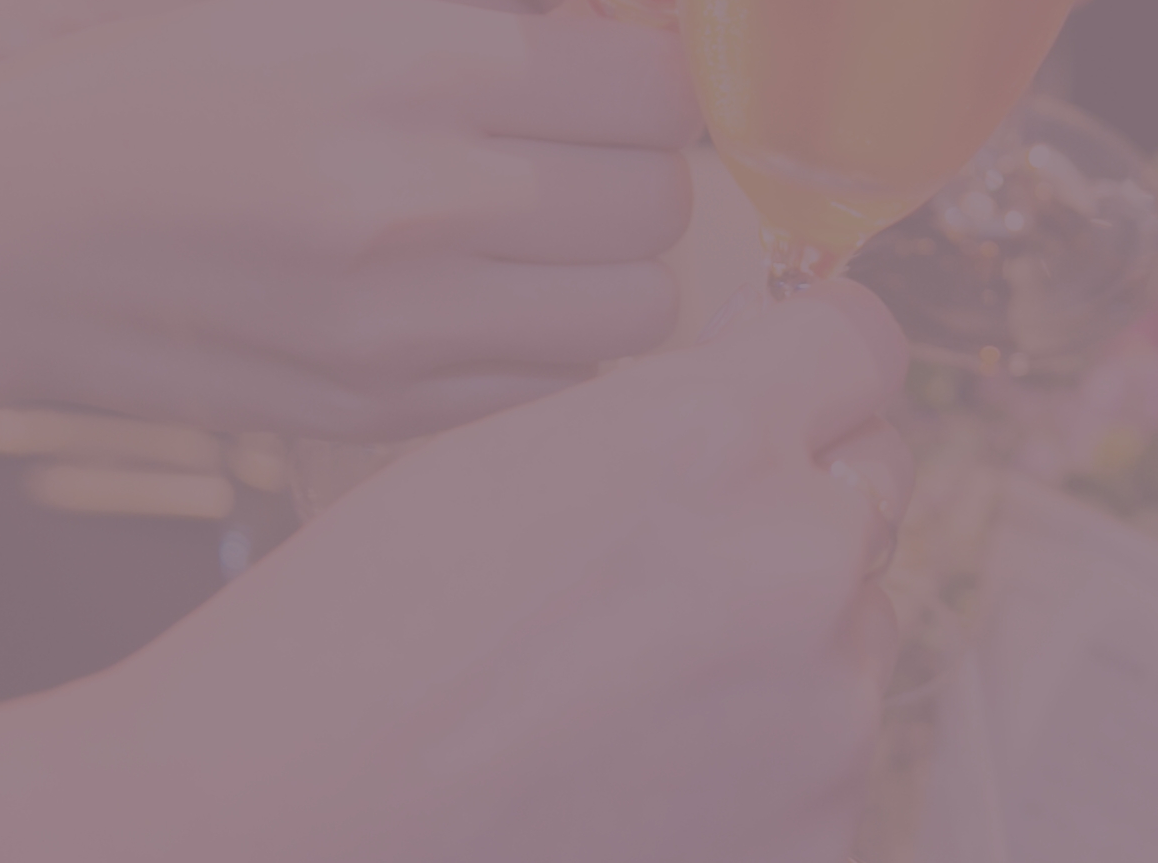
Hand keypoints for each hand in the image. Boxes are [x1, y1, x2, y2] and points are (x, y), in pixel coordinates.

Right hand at [0, 0, 700, 438]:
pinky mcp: (376, 410)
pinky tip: (488, 288)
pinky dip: (554, 337)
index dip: (659, 62)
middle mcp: (404, 202)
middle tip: (595, 138)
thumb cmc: (153, 92)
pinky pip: (554, 380)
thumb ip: (485, 28)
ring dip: (617, 262)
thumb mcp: (311, 8)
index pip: (649, 77)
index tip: (629, 56)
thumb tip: (646, 48)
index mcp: (395, 69)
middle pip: (658, 197)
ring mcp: (392, 327)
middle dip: (646, 162)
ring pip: (635, 306)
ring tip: (551, 220)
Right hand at [53, 286, 909, 862]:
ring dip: (782, 631)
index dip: (816, 359)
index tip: (795, 378)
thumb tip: (760, 375)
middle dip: (797, 494)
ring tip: (623, 677)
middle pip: (871, 482)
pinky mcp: (814, 828)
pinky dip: (761, 752)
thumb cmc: (351, 649)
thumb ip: (670, 410)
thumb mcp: (507, 456)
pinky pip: (825, 752)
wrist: (286, 832)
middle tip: (671, 548)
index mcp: (714, 442)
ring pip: (854, 624)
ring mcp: (820, 714)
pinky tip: (635, 764)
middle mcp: (796, 567)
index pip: (861, 344)